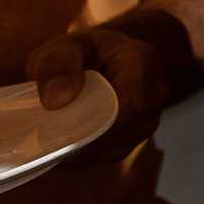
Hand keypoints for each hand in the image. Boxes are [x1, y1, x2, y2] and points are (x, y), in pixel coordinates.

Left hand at [28, 26, 174, 167]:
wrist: (101, 57)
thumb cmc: (80, 50)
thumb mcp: (61, 48)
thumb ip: (55, 66)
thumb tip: (56, 101)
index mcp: (142, 61)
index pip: (129, 104)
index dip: (96, 125)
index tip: (58, 135)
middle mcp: (155, 92)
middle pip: (122, 130)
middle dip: (83, 142)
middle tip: (47, 145)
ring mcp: (150, 116)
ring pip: (117, 146)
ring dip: (84, 152)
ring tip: (52, 149)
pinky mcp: (138, 133)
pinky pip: (114, 152)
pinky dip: (88, 156)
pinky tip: (65, 152)